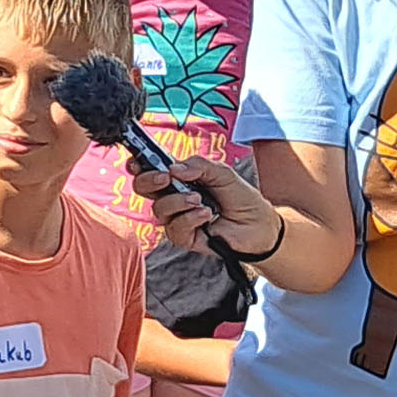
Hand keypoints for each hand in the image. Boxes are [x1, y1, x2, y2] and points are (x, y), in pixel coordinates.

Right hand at [146, 145, 276, 257]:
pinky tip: (206, 215)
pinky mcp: (183, 237)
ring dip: (178, 202)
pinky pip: (174, 227)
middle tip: (166, 178)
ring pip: (159, 208)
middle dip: (150, 180)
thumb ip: (199, 166)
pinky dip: (189, 218)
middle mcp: (173, 197)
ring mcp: (176, 217)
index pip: (151, 169)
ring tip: (200, 200)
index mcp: (179, 178)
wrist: (258, 225)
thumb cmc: (241, 198)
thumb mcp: (223, 173)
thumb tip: (173, 169)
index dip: (138, 164)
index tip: (137, 160)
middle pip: (143, 188)